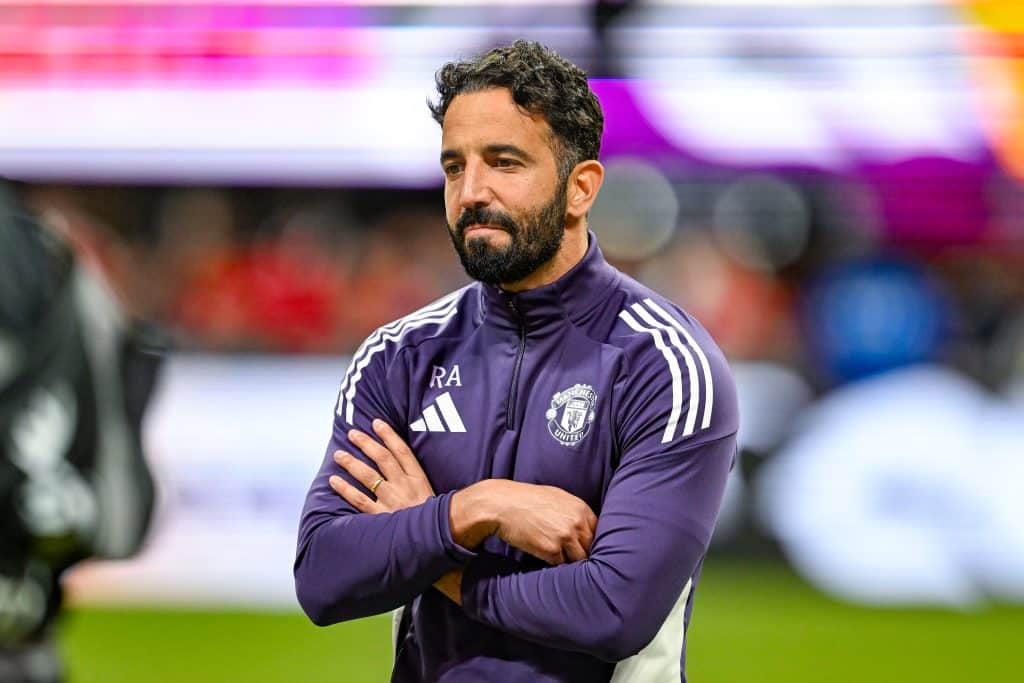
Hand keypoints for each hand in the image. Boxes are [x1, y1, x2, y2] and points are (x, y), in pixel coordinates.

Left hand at [326, 420, 459, 604]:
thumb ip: (420, 483)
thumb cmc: (437, 521)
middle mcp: (404, 486)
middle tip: (352, 433)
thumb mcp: (435, 497)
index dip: (388, 435)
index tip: (376, 423)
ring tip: (338, 455)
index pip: (402, 451)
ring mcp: (392, 501)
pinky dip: (345, 490)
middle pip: (382, 459)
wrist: (440, 540)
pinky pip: (359, 500)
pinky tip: (334, 481)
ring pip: (368, 476)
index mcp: (419, 479)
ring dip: (351, 463)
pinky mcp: (381, 517)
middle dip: (366, 443)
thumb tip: (408, 470)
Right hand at [451, 480, 596, 564]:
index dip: (591, 541)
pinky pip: (561, 565)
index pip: (598, 532)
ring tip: (564, 564)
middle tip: (577, 560)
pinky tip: (547, 560)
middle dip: (584, 554)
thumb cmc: (527, 499)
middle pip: (591, 547)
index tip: (585, 548)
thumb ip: (574, 512)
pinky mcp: (551, 550)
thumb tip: (584, 527)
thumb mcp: (556, 497)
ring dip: (571, 562)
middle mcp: (577, 522)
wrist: (502, 504)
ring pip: (579, 559)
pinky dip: (555, 565)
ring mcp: (565, 537)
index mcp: (580, 508)